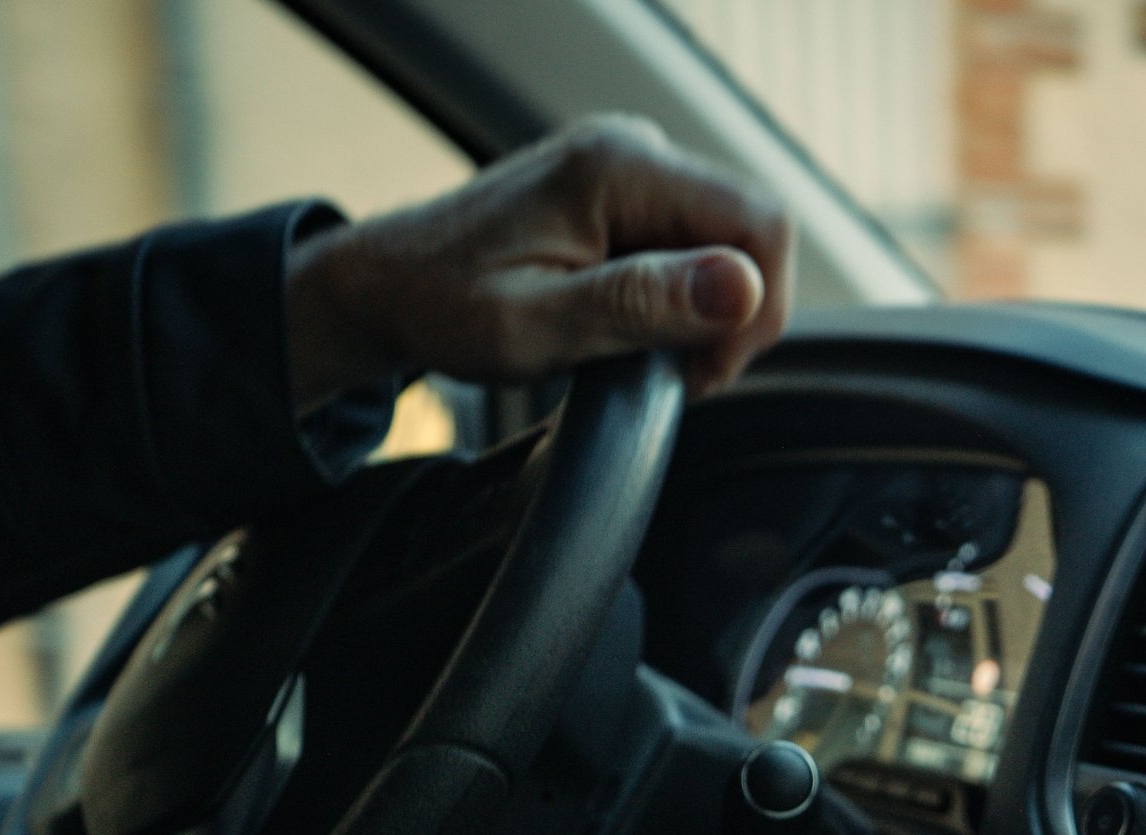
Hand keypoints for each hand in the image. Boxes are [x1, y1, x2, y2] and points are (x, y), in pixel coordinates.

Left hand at [285, 115, 793, 404]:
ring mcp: (631, 165)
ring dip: (709, 313)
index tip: (705, 369)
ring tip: (648, 356)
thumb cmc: (442, 307)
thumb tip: (740, 289)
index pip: (760, 222)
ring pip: (730, 242)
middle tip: (679, 375)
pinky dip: (685, 299)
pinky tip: (639, 330)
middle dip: (735, 316)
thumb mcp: (537, 326)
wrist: (385, 285)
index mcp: (619, 167)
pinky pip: (696, 244)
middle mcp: (633, 148)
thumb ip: (641, 303)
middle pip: (753, 229)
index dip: (758, 307)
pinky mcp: (627, 193)